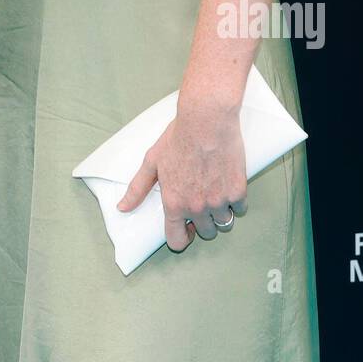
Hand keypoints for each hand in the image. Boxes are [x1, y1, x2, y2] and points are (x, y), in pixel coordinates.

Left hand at [116, 104, 247, 252]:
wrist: (207, 120)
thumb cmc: (179, 137)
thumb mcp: (152, 161)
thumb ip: (137, 188)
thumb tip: (122, 207)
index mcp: (174, 203)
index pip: (177, 241)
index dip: (182, 238)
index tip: (187, 228)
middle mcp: (197, 207)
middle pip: (206, 233)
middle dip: (204, 222)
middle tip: (202, 200)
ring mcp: (219, 201)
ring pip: (224, 223)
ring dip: (221, 212)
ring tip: (216, 191)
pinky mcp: (238, 192)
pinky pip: (240, 208)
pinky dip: (236, 200)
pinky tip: (228, 184)